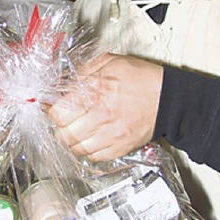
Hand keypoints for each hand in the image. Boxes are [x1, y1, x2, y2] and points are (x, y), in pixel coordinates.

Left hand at [48, 53, 162, 161]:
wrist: (169, 98)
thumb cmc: (142, 79)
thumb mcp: (109, 62)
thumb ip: (82, 72)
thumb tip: (62, 82)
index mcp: (95, 92)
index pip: (58, 112)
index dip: (50, 110)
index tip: (50, 107)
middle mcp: (101, 116)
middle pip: (63, 133)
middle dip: (60, 126)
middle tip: (64, 119)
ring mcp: (110, 135)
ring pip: (76, 148)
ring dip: (72, 139)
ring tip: (77, 129)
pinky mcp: (120, 147)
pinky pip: (94, 156)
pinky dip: (88, 150)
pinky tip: (91, 138)